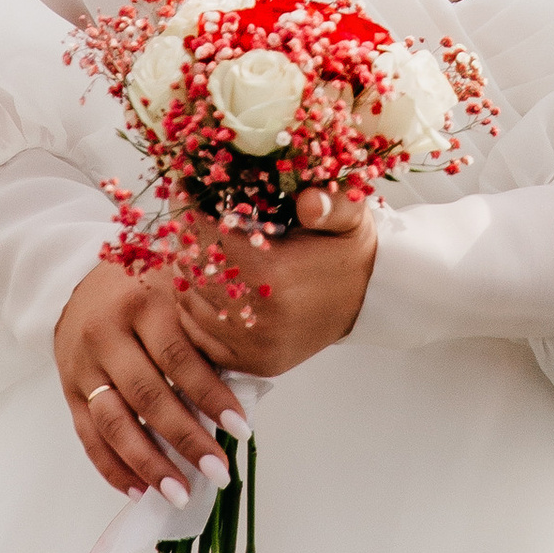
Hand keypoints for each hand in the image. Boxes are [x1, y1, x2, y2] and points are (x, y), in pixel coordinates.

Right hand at [52, 260, 244, 506]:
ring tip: (180, 494)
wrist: (80, 281)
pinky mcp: (70, 391)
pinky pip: (89, 438)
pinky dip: (114, 468)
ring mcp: (83, 366)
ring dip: (149, 465)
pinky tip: (141, 491)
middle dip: (185, 440)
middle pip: (148, 397)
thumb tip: (246, 389)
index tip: (240, 429)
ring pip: (114, 424)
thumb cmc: (146, 287)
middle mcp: (107, 336)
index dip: (211, 396)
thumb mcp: (178, 290)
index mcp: (142, 305)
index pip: (179, 358)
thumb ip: (204, 332)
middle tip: (218, 473)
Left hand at [177, 188, 376, 377]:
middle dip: (186, 240)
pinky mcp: (252, 363)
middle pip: (194, 271)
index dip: (191, 212)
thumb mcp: (348, 217)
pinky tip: (202, 285)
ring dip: (187, 273)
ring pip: (190, 303)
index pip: (208, 239)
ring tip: (194, 248)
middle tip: (187, 216)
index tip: (186, 188)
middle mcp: (260, 317)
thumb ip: (329, 204)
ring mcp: (254, 346)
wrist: (367, 299)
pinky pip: (200, 336)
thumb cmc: (347, 252)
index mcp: (275, 277)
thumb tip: (308, 201)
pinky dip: (193, 308)